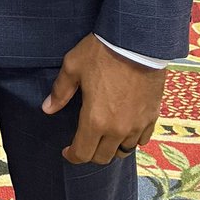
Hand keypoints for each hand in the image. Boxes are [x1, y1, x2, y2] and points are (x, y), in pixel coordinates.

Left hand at [41, 34, 165, 164]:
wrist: (137, 42)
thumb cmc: (102, 52)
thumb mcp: (73, 66)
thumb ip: (60, 91)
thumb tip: (48, 108)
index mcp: (95, 120)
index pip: (82, 153)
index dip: (72, 155)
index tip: (67, 151)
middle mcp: (118, 129)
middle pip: (103, 157)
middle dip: (90, 154)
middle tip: (84, 142)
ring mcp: (137, 125)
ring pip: (124, 151)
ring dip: (112, 148)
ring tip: (104, 137)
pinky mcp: (152, 117)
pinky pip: (142, 139)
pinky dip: (131, 139)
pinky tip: (125, 129)